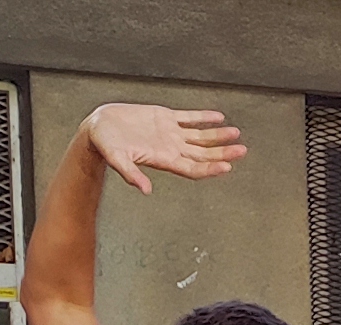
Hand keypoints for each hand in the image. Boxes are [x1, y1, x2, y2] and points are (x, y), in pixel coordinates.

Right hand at [81, 103, 241, 191]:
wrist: (98, 127)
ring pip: (199, 136)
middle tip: (242, 150)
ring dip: (217, 136)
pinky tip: (218, 117)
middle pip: (202, 154)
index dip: (210, 168)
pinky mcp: (164, 117)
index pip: (193, 168)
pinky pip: (188, 118)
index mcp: (162, 159)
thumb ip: (131, 174)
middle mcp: (170, 148)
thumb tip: (145, 190)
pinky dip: (203, 117)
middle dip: (222, 152)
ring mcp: (169, 133)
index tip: (227, 167)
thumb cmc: (105, 145)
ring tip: (236, 133)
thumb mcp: (116, 159)